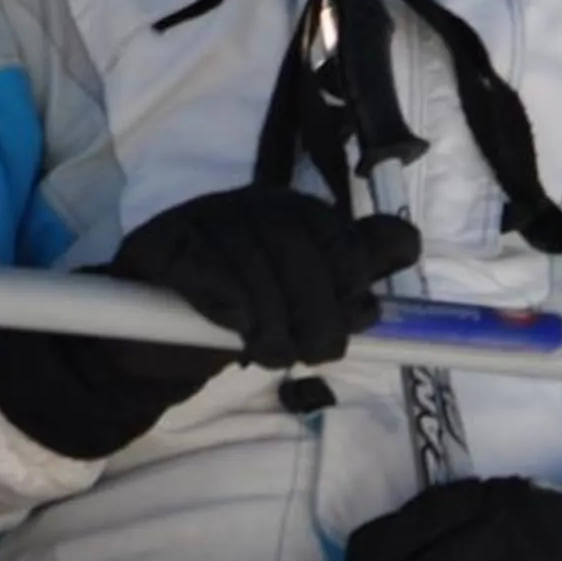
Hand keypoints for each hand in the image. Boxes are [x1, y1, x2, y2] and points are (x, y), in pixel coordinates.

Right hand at [0, 186, 415, 458]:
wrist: (153, 345)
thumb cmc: (242, 319)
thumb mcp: (305, 302)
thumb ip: (352, 276)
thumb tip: (408, 245)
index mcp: (296, 213)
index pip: (339, 233)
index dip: (353, 279)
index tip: (357, 318)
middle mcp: (253, 205)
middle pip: (299, 247)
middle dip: (318, 310)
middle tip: (318, 354)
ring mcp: (202, 218)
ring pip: (254, 262)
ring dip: (272, 320)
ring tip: (274, 355)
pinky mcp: (158, 242)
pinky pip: (201, 267)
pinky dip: (224, 301)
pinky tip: (234, 328)